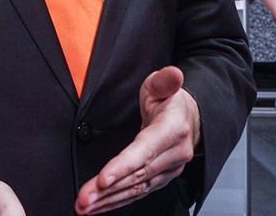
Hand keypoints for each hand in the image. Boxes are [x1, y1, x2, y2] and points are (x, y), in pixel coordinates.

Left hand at [75, 67, 199, 214]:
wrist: (192, 119)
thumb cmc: (172, 101)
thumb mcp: (164, 85)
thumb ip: (165, 80)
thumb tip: (173, 74)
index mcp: (172, 130)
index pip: (144, 151)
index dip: (122, 166)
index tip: (102, 179)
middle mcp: (173, 155)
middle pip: (136, 175)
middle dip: (107, 190)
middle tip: (83, 199)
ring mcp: (168, 170)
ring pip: (135, 189)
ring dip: (108, 201)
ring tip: (84, 207)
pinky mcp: (160, 180)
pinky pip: (137, 194)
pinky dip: (116, 202)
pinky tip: (99, 207)